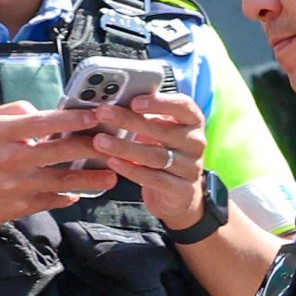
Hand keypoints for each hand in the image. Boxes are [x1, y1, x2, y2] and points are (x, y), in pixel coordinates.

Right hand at [0, 103, 115, 234]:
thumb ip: (12, 112)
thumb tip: (40, 111)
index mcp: (3, 133)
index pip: (46, 121)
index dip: (75, 118)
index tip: (96, 115)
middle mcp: (12, 158)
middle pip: (61, 150)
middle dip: (92, 147)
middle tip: (114, 144)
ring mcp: (16, 185)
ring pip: (62, 180)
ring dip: (90, 178)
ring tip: (111, 176)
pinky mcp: (17, 207)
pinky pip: (49, 201)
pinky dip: (66, 197)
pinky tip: (79, 194)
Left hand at [91, 87, 214, 222]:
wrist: (180, 194)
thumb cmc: (166, 153)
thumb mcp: (161, 131)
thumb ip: (147, 117)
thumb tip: (115, 103)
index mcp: (193, 121)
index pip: (182, 106)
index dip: (159, 103)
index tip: (134, 101)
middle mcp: (195, 143)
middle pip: (162, 130)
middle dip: (129, 121)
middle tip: (103, 114)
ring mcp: (191, 167)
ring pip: (155, 156)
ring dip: (125, 147)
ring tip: (100, 141)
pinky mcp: (182, 190)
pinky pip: (154, 178)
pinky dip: (131, 169)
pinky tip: (113, 162)